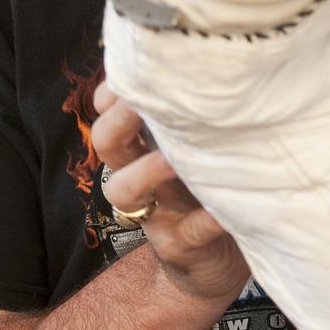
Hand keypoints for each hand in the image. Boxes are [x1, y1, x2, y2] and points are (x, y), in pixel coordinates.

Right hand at [91, 83, 249, 302]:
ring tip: (172, 159)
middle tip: (141, 103)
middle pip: (107, 144)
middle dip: (118, 121)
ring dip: (145, 171)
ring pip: (123, 191)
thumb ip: (199, 118)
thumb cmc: (211, 193)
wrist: (219, 264)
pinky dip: (205, 221)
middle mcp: (142, 179)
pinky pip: (188, 232)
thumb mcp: (202, 150)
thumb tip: (216, 64)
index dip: (111, 95)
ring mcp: (157, 214)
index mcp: (144, 150)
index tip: (130, 76)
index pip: (110, 114)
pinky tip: (222, 211)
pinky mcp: (181, 246)